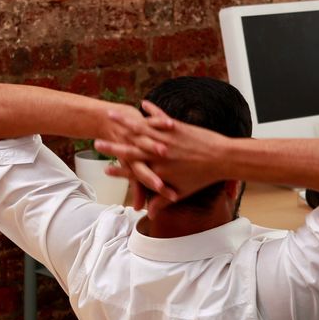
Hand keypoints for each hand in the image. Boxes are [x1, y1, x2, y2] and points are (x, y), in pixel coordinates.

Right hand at [95, 100, 228, 200]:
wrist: (222, 159)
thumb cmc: (202, 178)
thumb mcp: (181, 191)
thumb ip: (163, 200)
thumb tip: (150, 215)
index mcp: (159, 171)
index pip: (134, 173)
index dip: (119, 172)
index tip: (105, 171)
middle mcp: (159, 155)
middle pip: (130, 151)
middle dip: (112, 147)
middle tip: (97, 143)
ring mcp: (166, 139)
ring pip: (141, 130)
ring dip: (124, 122)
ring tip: (111, 116)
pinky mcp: (175, 126)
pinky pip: (159, 116)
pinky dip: (151, 110)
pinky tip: (142, 104)